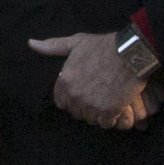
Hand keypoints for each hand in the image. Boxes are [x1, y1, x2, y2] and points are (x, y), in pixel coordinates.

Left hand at [30, 31, 158, 130]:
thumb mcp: (77, 42)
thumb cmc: (106, 46)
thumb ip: (54, 46)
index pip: (61, 102)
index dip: (72, 98)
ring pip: (91, 119)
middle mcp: (75, 95)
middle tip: (99, 95)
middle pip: (77, 112)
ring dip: (99, 113)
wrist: (132, 53)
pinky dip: (112, 118)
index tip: (84, 92)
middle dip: (86, 106)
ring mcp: (91, 104)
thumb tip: (31, 43)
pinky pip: (106, 123)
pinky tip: (117, 105)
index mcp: (65, 80)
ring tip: (109, 99)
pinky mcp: (109, 111)